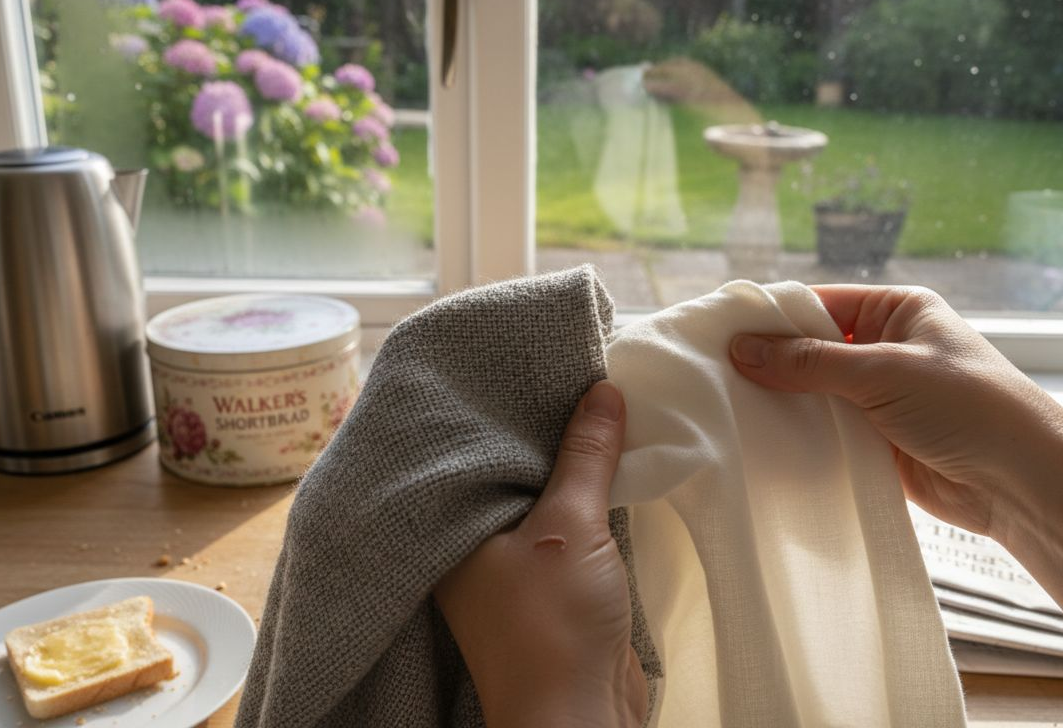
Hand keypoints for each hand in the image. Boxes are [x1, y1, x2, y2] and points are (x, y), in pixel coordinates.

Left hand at [434, 381, 646, 727]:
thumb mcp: (570, 524)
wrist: (580, 716)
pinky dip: (586, 505)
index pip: (470, 456)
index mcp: (452, 534)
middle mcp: (473, 551)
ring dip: (569, 471)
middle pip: (510, 477)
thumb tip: (602, 392)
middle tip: (571, 377)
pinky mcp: (551, 592)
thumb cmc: (551, 625)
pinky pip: (566, 532)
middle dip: (543, 437)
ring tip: (596, 410)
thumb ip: (585, 456)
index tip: (529, 370)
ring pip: (541, 504)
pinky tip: (610, 471)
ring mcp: (513, 574)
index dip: (501, 415)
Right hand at [727, 285, 1062, 541]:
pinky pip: (825, 432)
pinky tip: (758, 440)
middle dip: (769, 363)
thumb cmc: (969, 407)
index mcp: (896, 311)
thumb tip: (740, 349)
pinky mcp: (875, 442)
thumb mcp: (883, 371)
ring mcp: (879, 397)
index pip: (819, 302)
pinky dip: (797, 436)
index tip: (718, 333)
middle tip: (711, 374)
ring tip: (723, 407)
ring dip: (781, 403)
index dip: (771, 317)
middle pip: (810, 348)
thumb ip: (809, 363)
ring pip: (813, 394)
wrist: (1023, 483)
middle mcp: (886, 348)